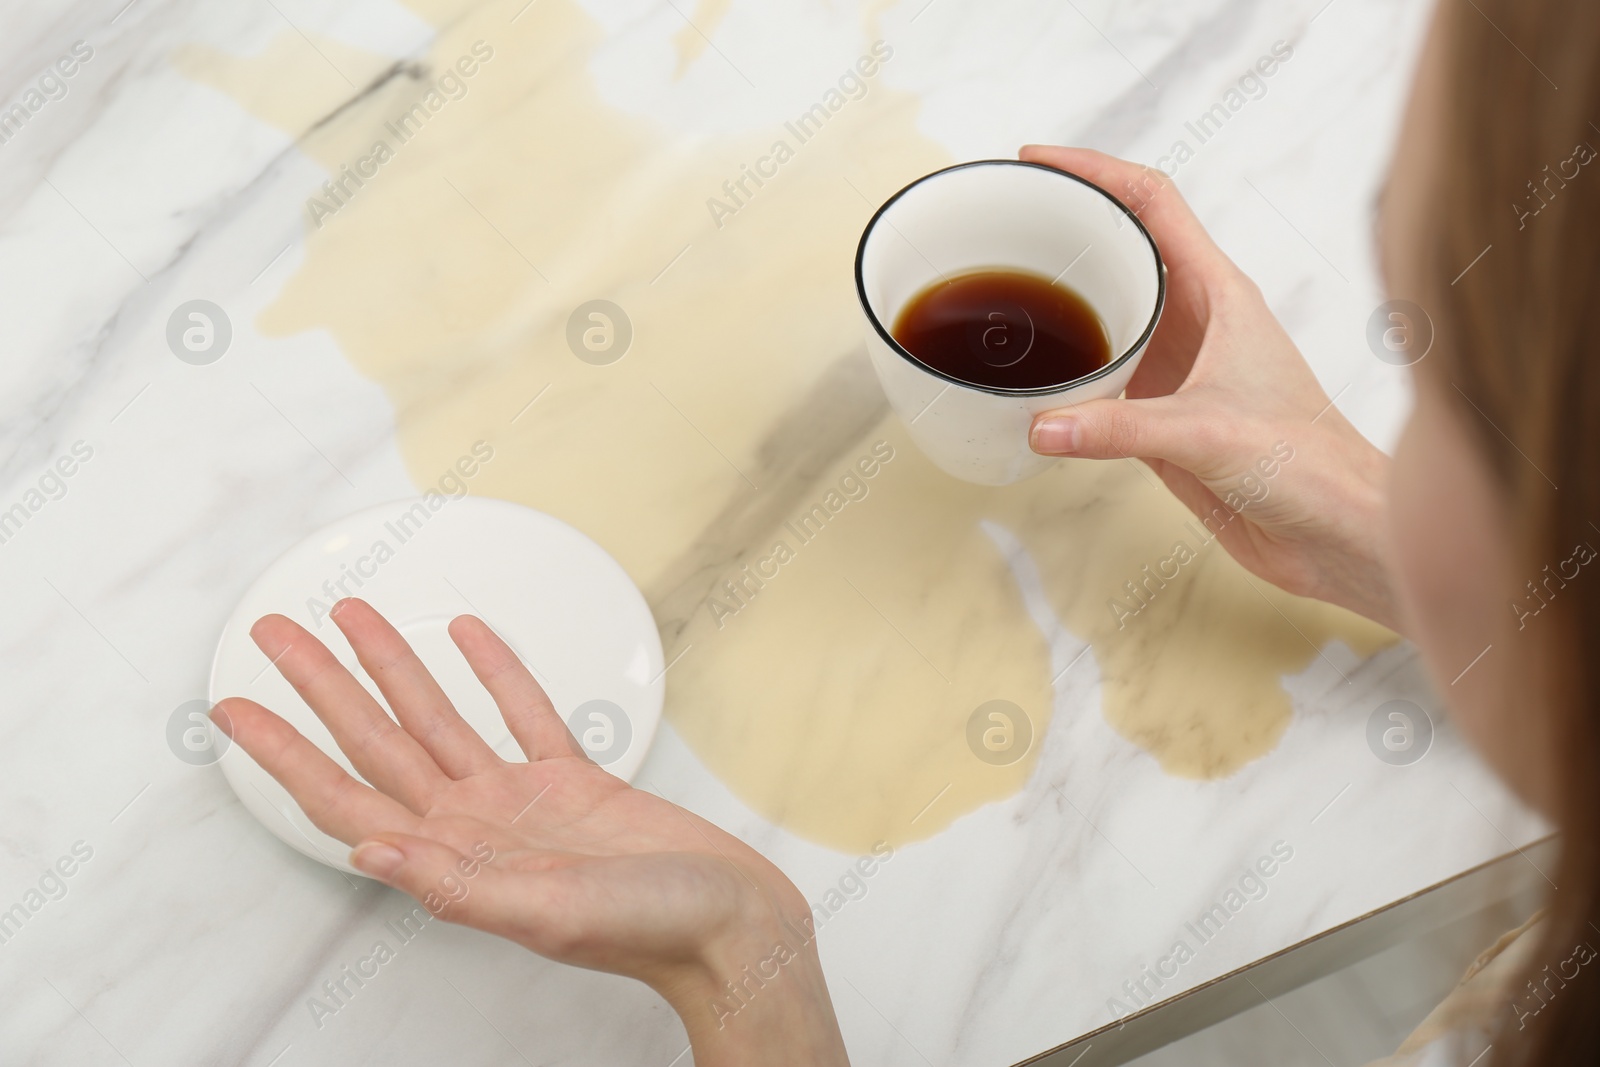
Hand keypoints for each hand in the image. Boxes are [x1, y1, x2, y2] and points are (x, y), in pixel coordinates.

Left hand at [214, 598, 848, 1065]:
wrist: (730, 922)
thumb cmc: (652, 929)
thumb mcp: (549, 913)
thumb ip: (459, 886)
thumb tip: (373, 854)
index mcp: (459, 859)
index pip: (345, 797)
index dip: (285, 754)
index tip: (236, 711)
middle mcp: (477, 825)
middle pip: (375, 741)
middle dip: (321, 687)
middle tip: (276, 637)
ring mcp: (520, 800)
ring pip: (438, 716)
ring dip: (393, 667)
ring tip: (354, 619)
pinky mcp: (572, 780)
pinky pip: (520, 711)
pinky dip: (493, 669)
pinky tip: (469, 636)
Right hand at [1020, 145, 1398, 630]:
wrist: (1334, 530)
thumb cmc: (1307, 464)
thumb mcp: (1206, 433)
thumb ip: (1119, 429)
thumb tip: (1040, 426)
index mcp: (1219, 294)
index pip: (1152, 202)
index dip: (1094, 170)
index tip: (1038, 161)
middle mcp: (1196, 320)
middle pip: (1123, 246)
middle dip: (1066, 225)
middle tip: (1005, 222)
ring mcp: (1179, 368)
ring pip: (1110, 310)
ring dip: (1063, 298)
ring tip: (1002, 292)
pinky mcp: (1164, 416)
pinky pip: (1104, 377)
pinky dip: (1066, 370)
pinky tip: (1030, 382)